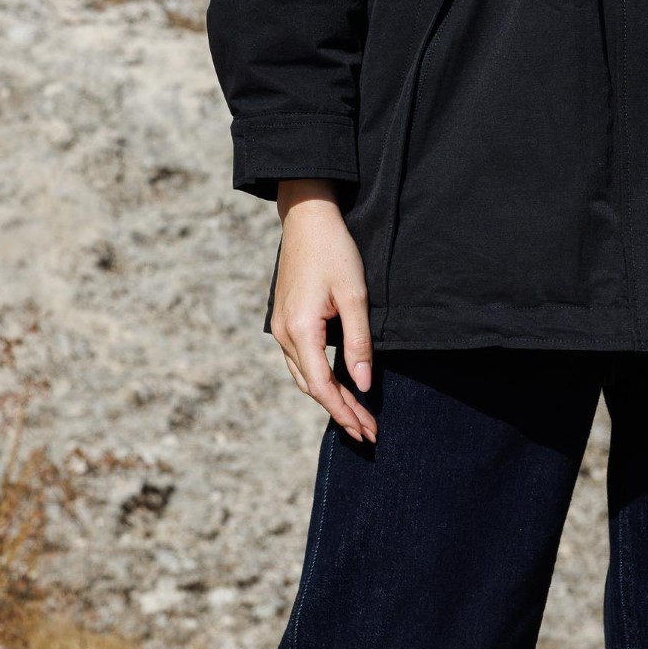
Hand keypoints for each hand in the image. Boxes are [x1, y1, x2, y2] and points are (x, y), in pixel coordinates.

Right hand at [268, 179, 377, 442]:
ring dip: (328, 397)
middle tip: (368, 431)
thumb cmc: (334, 250)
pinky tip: (337, 382)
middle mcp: (283, 334)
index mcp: (300, 330)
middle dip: (339, 411)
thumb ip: (358, 342)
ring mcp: (280, 327)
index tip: (367, 431)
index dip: (344, 412)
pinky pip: (299, 359)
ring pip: (303, 375)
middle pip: (311, 387)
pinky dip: (318, 377)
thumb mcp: (354, 295)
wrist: (306, 217)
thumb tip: (362, 385)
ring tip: (356, 413)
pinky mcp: (284, 319)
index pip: (322, 386)